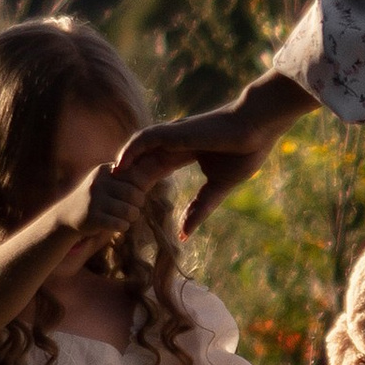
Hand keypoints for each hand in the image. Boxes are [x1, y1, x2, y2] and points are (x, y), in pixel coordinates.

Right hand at [57, 158, 162, 258]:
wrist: (66, 215)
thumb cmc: (95, 198)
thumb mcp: (107, 182)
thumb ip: (127, 177)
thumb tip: (158, 168)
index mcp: (105, 170)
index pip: (135, 176)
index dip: (140, 188)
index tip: (134, 195)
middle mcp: (99, 182)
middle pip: (135, 194)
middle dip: (138, 204)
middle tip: (132, 208)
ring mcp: (95, 200)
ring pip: (130, 210)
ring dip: (132, 217)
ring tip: (126, 217)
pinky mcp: (93, 217)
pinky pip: (120, 224)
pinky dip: (123, 226)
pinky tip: (117, 225)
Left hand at [119, 74, 314, 233]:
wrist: (256, 129)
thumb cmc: (244, 153)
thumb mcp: (218, 187)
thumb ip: (200, 208)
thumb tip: (185, 235)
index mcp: (185, 152)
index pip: (155, 167)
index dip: (141, 182)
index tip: (130, 200)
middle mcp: (174, 142)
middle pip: (141, 159)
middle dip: (125, 176)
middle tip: (109, 195)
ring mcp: (172, 135)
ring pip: (137, 149)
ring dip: (122, 165)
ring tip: (108, 183)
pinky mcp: (174, 131)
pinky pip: (142, 139)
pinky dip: (128, 150)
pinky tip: (118, 166)